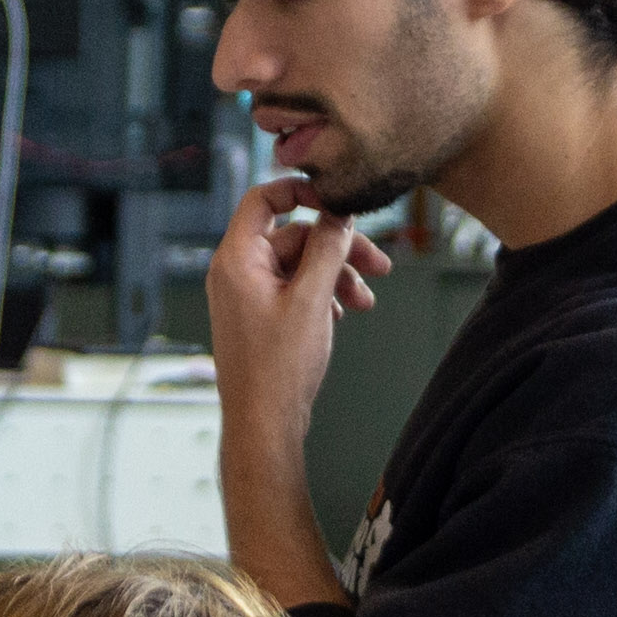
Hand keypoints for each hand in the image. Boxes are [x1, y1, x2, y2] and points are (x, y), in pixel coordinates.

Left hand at [201, 176, 388, 440]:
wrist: (264, 425)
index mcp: (237, 260)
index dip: (301, 192)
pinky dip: (322, 295)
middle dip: (337, 250)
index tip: (337, 200)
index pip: (263, 199)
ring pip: (299, 266)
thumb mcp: (312, 300)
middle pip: (293, 237)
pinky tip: (343, 315)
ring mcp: (246, 296)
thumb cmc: (280, 368)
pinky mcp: (259, 317)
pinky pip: (294, 289)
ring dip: (336, 276)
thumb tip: (339, 211)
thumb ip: (327, 248)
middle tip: (380, 266)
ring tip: (366, 302)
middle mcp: (236, 273)